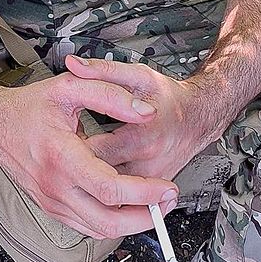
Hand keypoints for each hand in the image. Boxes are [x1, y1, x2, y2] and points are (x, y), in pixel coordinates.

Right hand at [0, 69, 178, 239]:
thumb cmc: (30, 107)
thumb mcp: (71, 87)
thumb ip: (111, 95)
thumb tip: (145, 112)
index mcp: (60, 156)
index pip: (109, 188)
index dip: (145, 193)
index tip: (167, 188)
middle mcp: (55, 186)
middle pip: (107, 221)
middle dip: (145, 218)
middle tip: (167, 203)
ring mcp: (51, 201)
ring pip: (99, 229)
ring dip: (131, 224)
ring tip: (154, 205)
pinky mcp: (51, 208)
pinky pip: (87, 226)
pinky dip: (112, 222)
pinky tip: (127, 207)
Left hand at [64, 54, 227, 180]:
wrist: (200, 116)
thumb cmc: (170, 98)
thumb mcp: (137, 76)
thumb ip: (102, 70)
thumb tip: (74, 64)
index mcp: (139, 137)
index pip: (93, 153)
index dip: (71, 148)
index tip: (60, 139)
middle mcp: (146, 163)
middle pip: (98, 177)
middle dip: (77, 167)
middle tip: (64, 155)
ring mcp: (150, 179)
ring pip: (109, 193)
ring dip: (91, 180)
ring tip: (77, 165)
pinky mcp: (154, 191)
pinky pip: (123, 197)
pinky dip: (107, 188)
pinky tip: (97, 174)